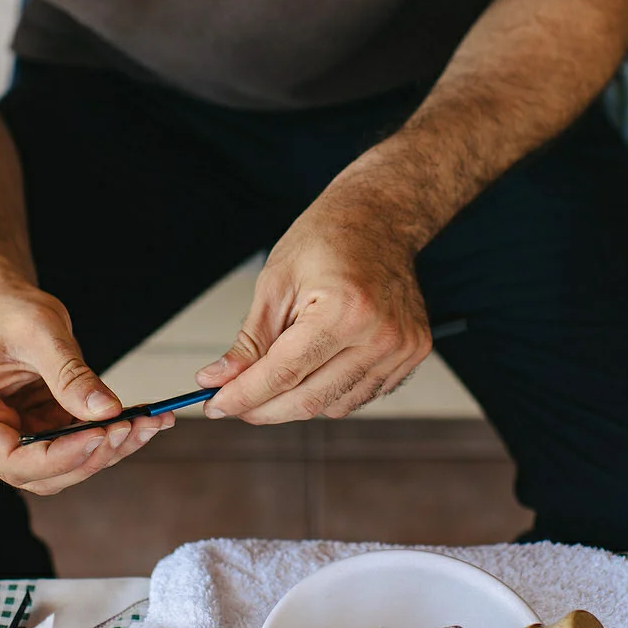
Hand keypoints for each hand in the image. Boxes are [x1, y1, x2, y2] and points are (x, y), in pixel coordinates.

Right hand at [0, 284, 171, 494]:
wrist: (3, 303)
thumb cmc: (6, 312)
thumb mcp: (39, 332)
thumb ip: (70, 374)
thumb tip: (106, 410)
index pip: (12, 460)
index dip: (59, 457)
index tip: (100, 435)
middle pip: (42, 472)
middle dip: (92, 455)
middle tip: (133, 426)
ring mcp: (17, 438)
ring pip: (67, 465)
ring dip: (110, 449)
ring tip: (147, 422)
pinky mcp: (43, 431)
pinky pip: (80, 445)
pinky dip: (113, 435)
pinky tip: (144, 419)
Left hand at [195, 195, 433, 422]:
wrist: (380, 218)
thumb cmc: (328, 239)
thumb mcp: (275, 283)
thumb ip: (249, 341)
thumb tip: (219, 380)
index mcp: (347, 311)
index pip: (285, 373)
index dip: (244, 394)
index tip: (216, 405)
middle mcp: (382, 336)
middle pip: (310, 399)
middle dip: (263, 409)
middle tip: (233, 402)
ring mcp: (402, 349)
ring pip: (334, 405)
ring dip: (295, 402)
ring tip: (274, 375)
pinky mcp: (410, 356)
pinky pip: (358, 395)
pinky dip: (328, 392)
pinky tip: (312, 369)